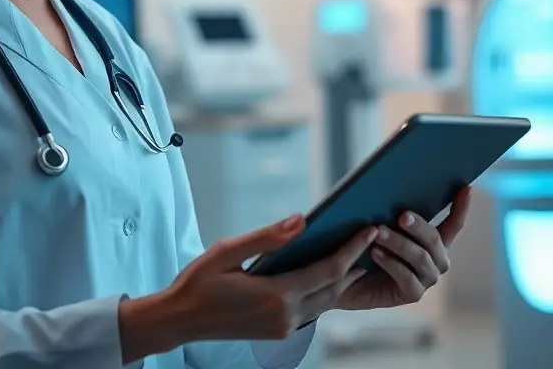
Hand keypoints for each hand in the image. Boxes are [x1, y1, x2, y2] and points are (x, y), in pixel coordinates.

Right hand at [127, 215, 376, 352]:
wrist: (178, 320)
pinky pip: (311, 310)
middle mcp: (286, 316)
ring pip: (325, 303)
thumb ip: (267, 237)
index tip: (370, 229)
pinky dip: (325, 292)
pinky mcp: (277, 332)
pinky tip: (328, 277)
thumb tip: (301, 220)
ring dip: (344, 281)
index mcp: (276, 295)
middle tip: (374, 239)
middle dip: (355, 264)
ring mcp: (282, 328)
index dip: (352, 248)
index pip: (328, 270)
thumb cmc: (198, 281)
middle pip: (333, 288)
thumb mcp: (228, 251)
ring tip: (360, 258)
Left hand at [333, 187, 471, 312]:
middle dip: (419, 226)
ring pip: (420, 257)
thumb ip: (392, 213)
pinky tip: (375, 253)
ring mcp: (427, 278)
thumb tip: (392, 189)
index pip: (453, 224)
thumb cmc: (366, 246)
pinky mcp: (412, 294)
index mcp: (434, 242)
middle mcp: (436, 260)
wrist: (348, 280)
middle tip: (401, 215)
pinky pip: (406, 277)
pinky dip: (391, 263)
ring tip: (379, 232)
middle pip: (435, 239)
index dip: (461, 207)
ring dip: (399, 243)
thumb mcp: (380, 226)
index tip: (467, 188)